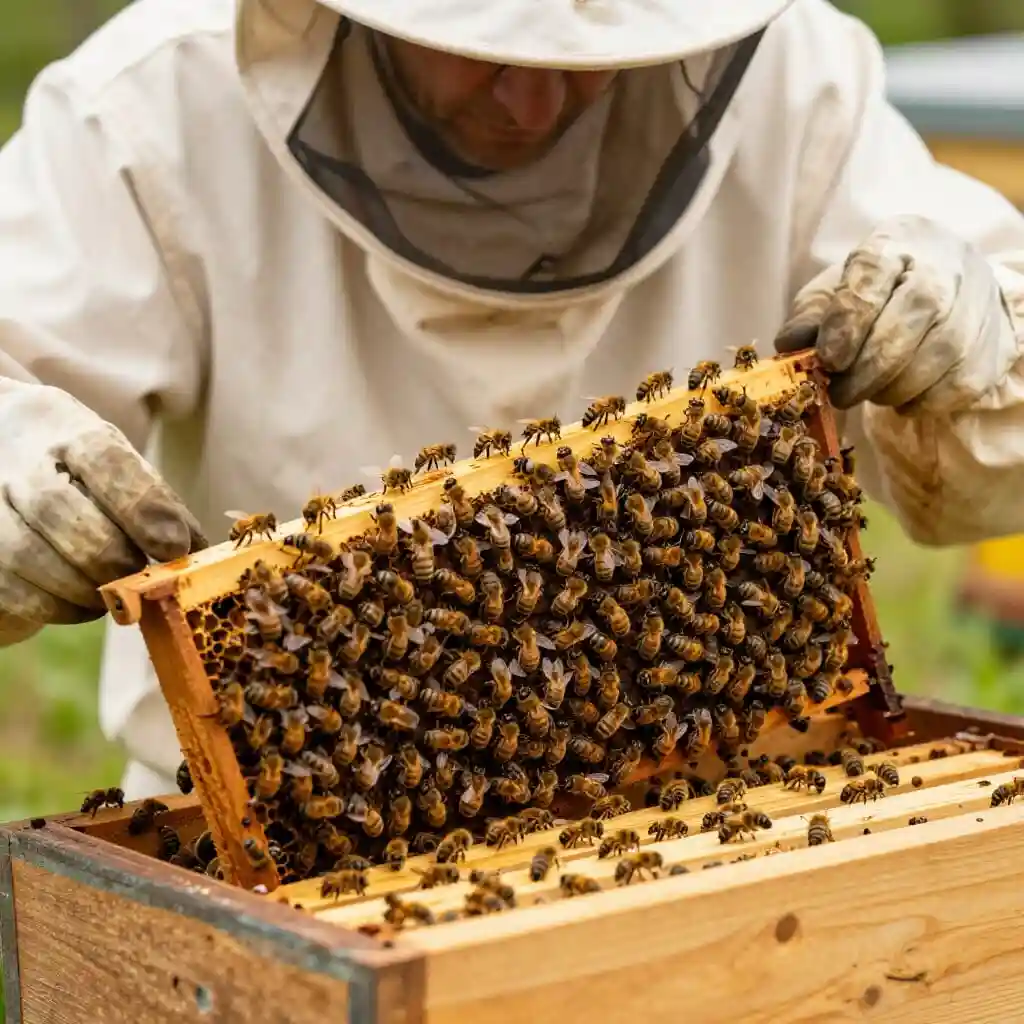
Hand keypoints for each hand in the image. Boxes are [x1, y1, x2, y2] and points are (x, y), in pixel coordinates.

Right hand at [0, 380, 206, 644]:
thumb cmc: (72, 463)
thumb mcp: (114, 460)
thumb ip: (154, 500)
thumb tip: (199, 554)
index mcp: (61, 425)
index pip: (103, 458)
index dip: (144, 507)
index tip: (175, 547)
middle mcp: (12, 458)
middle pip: (57, 509)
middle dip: (111, 557)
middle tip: (142, 580)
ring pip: (24, 555)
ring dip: (82, 590)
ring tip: (116, 597)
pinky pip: (6, 588)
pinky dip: (52, 606)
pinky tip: (81, 604)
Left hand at [775, 215, 1018, 413]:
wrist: (950, 284)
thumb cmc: (878, 290)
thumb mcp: (833, 290)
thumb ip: (809, 315)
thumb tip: (788, 345)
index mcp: (894, 243)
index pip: (872, 275)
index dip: (848, 321)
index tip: (828, 360)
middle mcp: (942, 267)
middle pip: (904, 324)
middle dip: (864, 370)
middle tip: (838, 393)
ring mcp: (974, 305)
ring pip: (933, 359)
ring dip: (890, 389)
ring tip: (869, 392)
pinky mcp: (991, 345)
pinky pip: (955, 386)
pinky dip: (922, 402)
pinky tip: (902, 396)